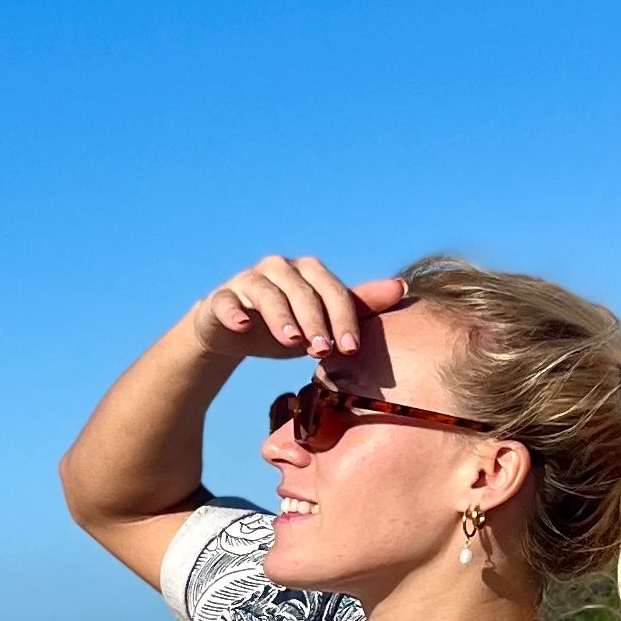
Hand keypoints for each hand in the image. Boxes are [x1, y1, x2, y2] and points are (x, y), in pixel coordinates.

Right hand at [189, 253, 410, 363]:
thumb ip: (357, 306)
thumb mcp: (322, 320)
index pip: (332, 290)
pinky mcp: (220, 298)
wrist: (232, 334)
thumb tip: (400, 287)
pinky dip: (232, 311)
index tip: (352, 349)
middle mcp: (278, 268)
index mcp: (307, 272)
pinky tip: (240, 327)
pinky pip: (225, 301)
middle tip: (324, 352)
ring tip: (292, 342)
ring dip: (281, 317)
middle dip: (316, 320)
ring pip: (266, 293)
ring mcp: (247, 281)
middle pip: (302, 290)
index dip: (343, 317)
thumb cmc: (285, 325)